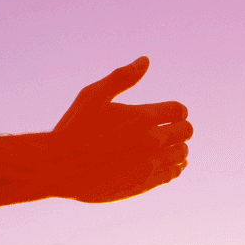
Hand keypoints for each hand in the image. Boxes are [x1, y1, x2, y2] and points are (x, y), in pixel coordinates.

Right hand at [49, 57, 191, 202]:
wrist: (59, 167)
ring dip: (178, 148)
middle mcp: (152, 141)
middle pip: (185, 132)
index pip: (179, 110)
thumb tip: (145, 60)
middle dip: (180, 127)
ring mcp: (149, 164)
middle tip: (170, 128)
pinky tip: (166, 164)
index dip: (176, 110)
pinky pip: (172, 174)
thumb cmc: (74, 128)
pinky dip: (174, 167)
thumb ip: (122, 77)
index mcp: (142, 117)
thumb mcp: (93, 95)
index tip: (169, 112)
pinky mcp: (144, 184)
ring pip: (182, 154)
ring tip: (167, 146)